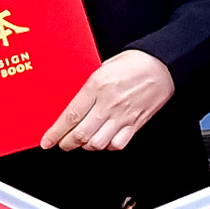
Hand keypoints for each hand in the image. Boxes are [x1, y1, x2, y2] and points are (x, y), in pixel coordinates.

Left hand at [40, 50, 175, 151]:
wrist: (162, 65)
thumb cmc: (134, 62)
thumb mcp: (103, 67)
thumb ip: (89, 87)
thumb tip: (74, 106)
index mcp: (97, 85)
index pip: (71, 116)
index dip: (56, 132)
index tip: (47, 141)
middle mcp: (109, 103)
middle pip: (81, 134)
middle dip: (67, 143)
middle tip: (62, 144)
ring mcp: (123, 115)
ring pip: (97, 143)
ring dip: (86, 146)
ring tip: (82, 141)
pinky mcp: (136, 123)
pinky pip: (117, 144)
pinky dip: (108, 146)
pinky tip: (104, 140)